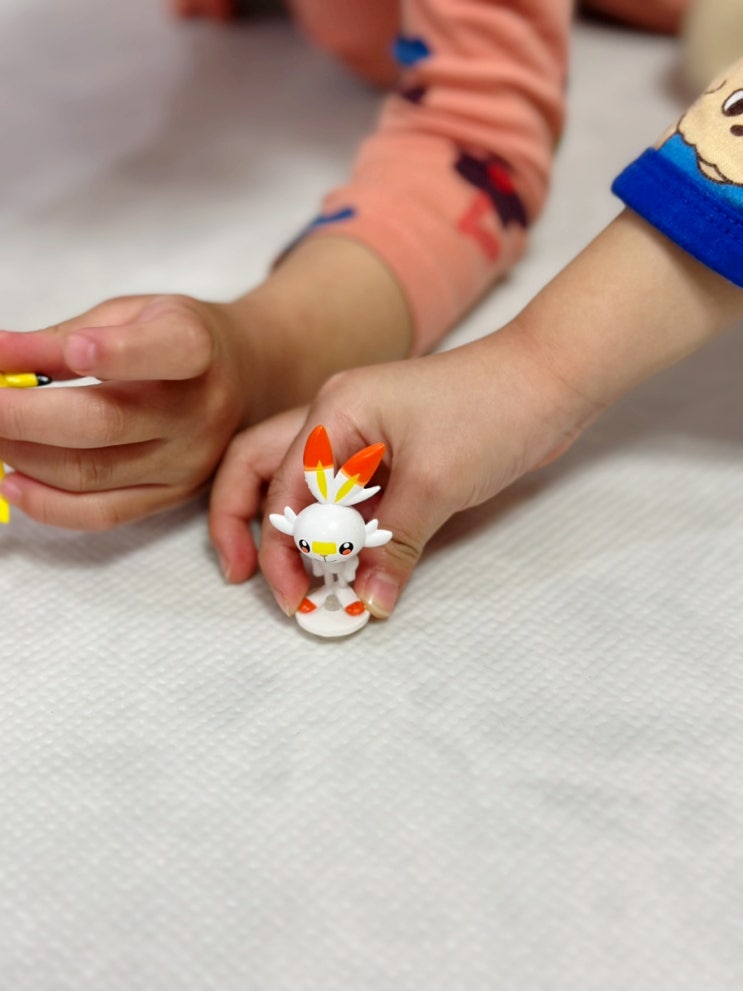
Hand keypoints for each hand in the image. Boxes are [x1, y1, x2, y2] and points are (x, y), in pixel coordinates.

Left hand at [0, 294, 255, 528]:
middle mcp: (200, 412)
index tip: (70, 349)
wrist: (244, 379)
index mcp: (197, 349)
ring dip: (22, 455)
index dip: (116, 353)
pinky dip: (46, 503)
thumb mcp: (131, 313)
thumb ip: (62, 337)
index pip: (165, 352)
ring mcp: (187, 462)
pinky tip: (11, 480)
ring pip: (91, 474)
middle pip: (104, 424)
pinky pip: (101, 514)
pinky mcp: (171, 496)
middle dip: (22, 415)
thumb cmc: (177, 338)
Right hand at [209, 327, 592, 616]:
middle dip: (248, 525)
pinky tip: (347, 562)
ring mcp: (363, 434)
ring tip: (304, 581)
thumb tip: (369, 600)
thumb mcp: (434, 483)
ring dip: (300, 532)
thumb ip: (394, 545)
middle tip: (247, 576)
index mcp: (334, 411)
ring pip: (307, 486)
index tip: (291, 594)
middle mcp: (337, 418)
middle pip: (264, 470)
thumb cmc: (491, 410)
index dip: (276, 547)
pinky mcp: (392, 453)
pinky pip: (350, 495)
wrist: (550, 380)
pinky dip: (342, 529)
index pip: (279, 487)